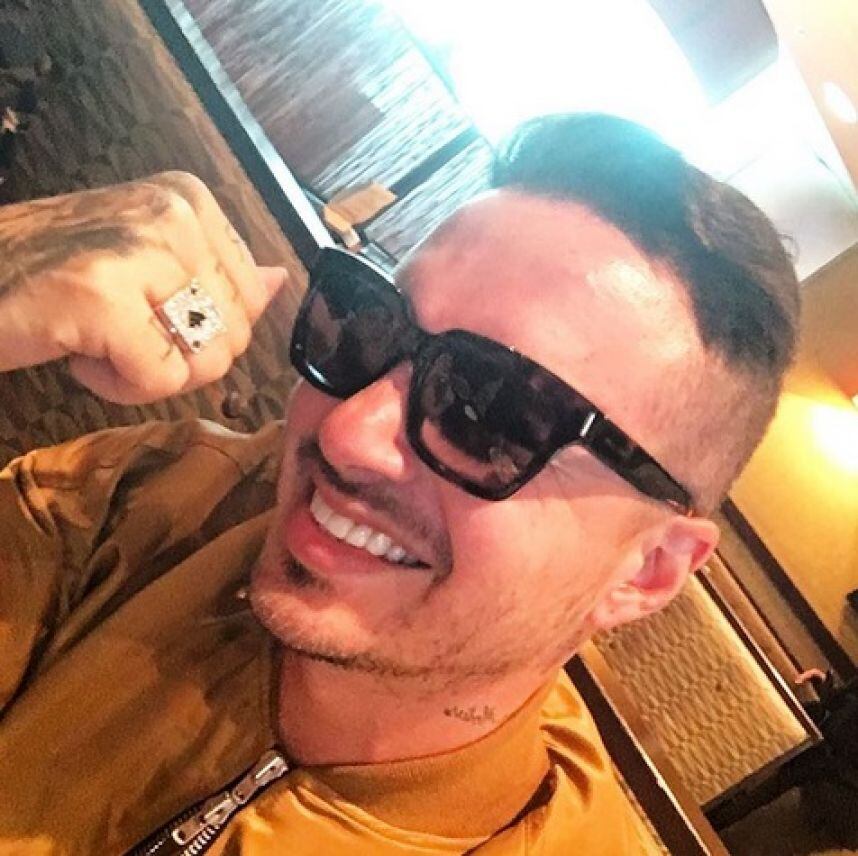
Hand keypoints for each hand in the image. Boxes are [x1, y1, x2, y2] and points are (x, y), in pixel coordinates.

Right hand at [0, 171, 287, 402]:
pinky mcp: (104, 298)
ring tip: (97, 340)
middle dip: (180, 357)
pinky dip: (118, 388)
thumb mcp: (142, 260)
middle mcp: (173, 214)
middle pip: (236, 334)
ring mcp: (139, 251)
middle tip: (117, 332)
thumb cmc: (47, 276)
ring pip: (208, 361)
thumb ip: (216, 273)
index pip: (252, 298)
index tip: (144, 310)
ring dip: (149, 374)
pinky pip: (161, 380)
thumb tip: (281, 279)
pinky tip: (78, 355)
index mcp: (189, 200)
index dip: (203, 329)